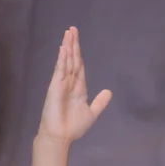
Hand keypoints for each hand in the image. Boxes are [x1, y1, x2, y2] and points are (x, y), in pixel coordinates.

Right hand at [37, 26, 111, 143]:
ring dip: (67, 47)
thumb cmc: (73, 127)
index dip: (79, 53)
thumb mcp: (91, 113)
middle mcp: (69, 83)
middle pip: (72, 59)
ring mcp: (61, 83)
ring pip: (66, 61)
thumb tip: (108, 91)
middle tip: (72, 29)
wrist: (61, 136)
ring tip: (68, 33)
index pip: (79, 66)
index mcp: (78, 88)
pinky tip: (63, 48)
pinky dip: (62, 58)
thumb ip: (99, 102)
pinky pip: (60, 70)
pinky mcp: (55, 86)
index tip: (77, 40)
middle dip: (73, 44)